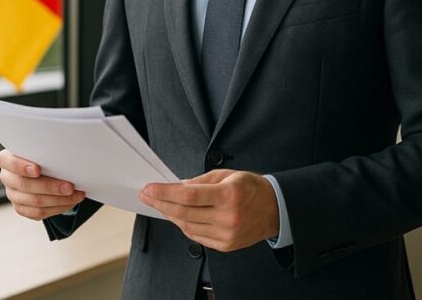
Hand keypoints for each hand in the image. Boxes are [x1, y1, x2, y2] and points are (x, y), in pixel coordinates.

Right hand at [0, 149, 85, 220]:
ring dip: (58, 199)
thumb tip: (65, 156)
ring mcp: (13, 195)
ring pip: (34, 202)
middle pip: (24, 185)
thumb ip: (45, 151)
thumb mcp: (40, 149)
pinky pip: (39, 213)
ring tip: (75, 194)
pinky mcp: (22, 208)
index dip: (20, 166)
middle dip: (49, 187)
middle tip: (69, 186)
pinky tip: (70, 202)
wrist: (42, 169)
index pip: (6, 161)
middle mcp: (7, 178)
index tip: (37, 170)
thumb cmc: (41, 155)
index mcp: (6, 159)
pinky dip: (58, 208)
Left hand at [138, 169, 279, 251]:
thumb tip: (176, 187)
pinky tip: (177, 216)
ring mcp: (227, 234)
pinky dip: (184, 226)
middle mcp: (228, 217)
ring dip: (170, 215)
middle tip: (146, 195)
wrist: (275, 210)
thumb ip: (200, 181)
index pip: (188, 195)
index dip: (164, 192)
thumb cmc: (251, 188)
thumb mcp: (226, 175)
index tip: (149, 188)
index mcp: (229, 195)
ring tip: (160, 204)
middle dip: (161, 203)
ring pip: (187, 227)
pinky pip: (197, 237)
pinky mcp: (226, 245)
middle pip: (184, 213)